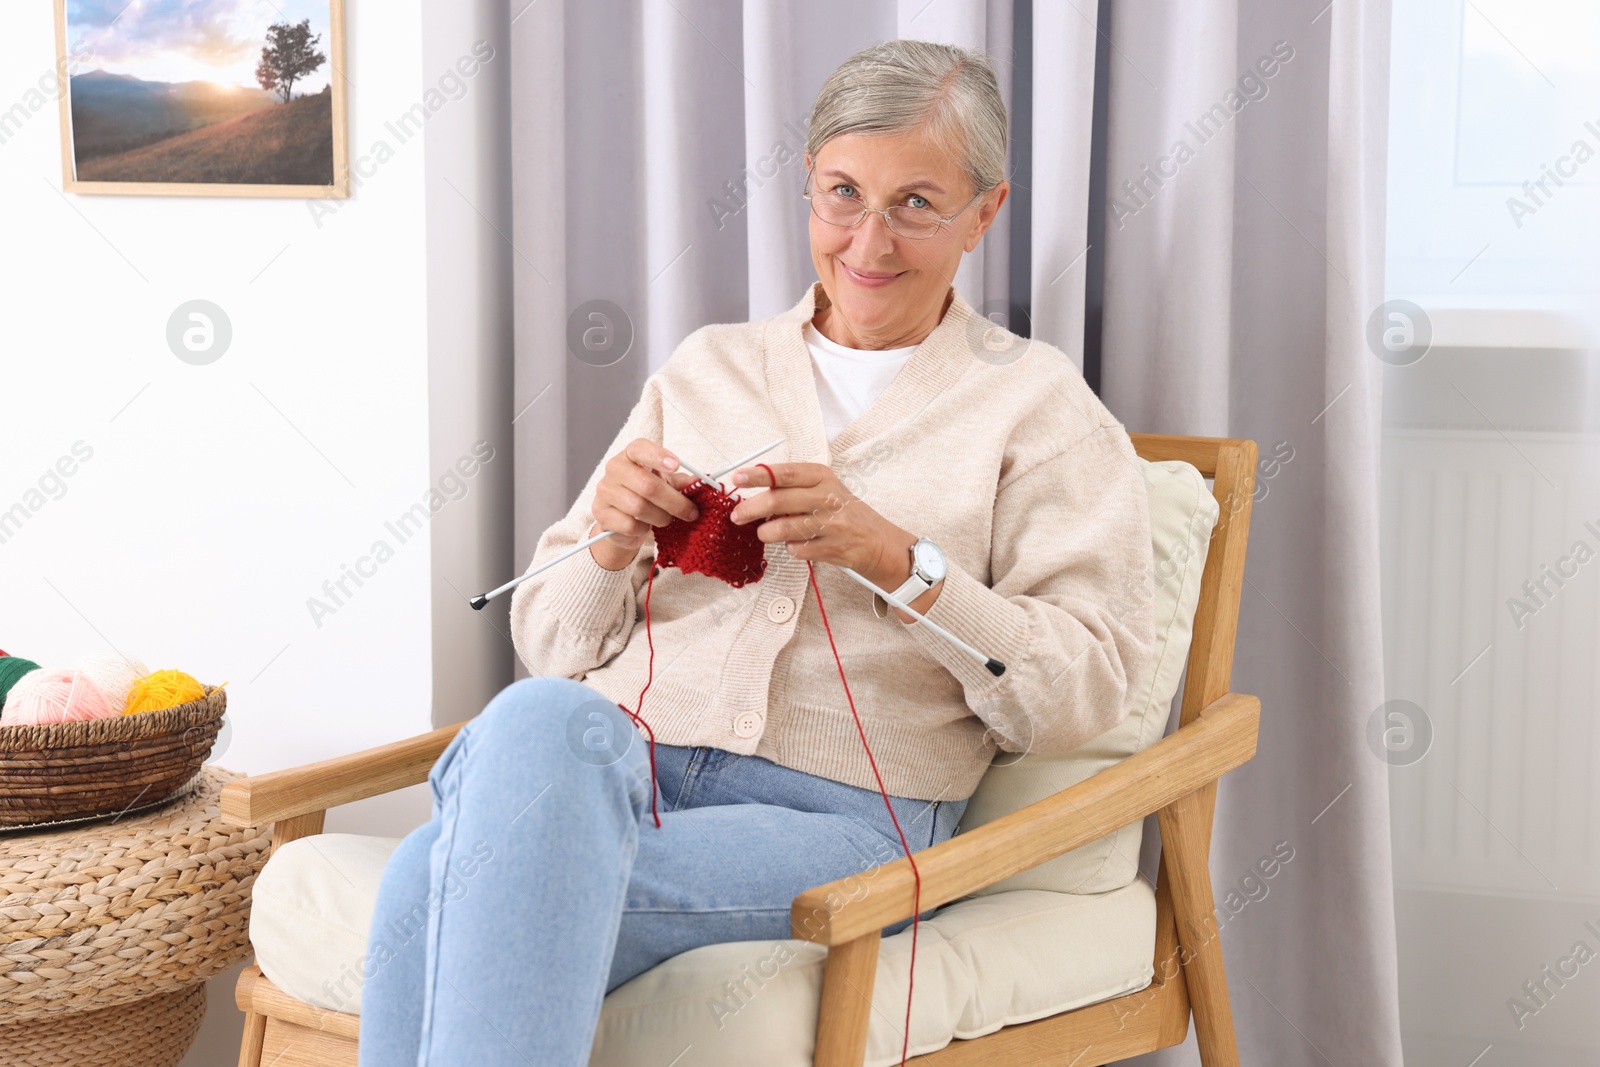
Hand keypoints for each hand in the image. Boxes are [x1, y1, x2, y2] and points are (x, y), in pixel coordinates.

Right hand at [589, 439, 701, 569]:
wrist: (623, 520)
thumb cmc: (647, 495)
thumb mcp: (668, 484)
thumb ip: (684, 483)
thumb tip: (702, 482)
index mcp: (631, 455)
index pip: (640, 448)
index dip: (658, 456)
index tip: (676, 464)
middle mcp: (614, 468)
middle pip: (647, 485)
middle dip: (675, 502)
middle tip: (690, 513)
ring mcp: (605, 490)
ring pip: (639, 507)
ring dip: (661, 518)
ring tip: (667, 519)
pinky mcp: (601, 513)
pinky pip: (629, 524)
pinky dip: (644, 529)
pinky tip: (646, 526)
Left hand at [728, 462, 914, 590]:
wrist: (878, 541)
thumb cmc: (845, 512)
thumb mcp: (824, 489)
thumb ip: (793, 488)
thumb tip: (755, 492)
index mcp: (823, 477)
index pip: (784, 473)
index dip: (757, 475)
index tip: (737, 479)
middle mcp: (827, 498)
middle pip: (778, 501)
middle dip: (750, 509)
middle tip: (737, 515)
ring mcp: (831, 524)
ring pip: (783, 529)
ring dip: (767, 533)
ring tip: (764, 533)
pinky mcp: (832, 548)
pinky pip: (796, 550)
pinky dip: (790, 549)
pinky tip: (795, 545)